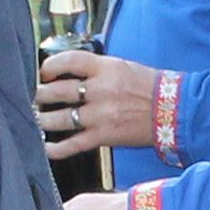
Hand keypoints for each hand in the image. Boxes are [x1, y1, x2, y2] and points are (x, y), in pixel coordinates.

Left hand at [36, 49, 163, 161]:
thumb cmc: (151, 88)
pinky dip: (56, 148)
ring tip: (38, 119)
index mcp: (106, 68)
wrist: (174, 111)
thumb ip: (97, 69)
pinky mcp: (103, 137)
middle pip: (57, 91)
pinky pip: (73, 144)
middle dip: (41, 95)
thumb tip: (72, 71)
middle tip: (35, 97)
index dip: (50, 66)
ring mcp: (100, 115)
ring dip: (43, 120)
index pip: (68, 61)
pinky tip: (47, 147)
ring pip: (59, 119)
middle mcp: (100, 90)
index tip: (45, 72)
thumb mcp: (123, 67)